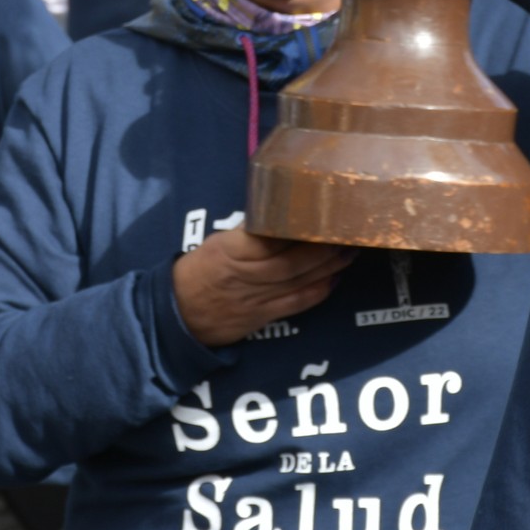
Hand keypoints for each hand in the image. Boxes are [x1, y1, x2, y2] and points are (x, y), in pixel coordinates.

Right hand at [172, 229, 354, 347]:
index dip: (297, 228)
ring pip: (297, 281)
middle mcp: (246, 274)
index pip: (268, 237)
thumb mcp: (217, 243)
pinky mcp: (263, 316)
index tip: (320, 214)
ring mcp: (256, 298)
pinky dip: (318, 291)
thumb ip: (247, 233)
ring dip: (328, 267)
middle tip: (347, 234)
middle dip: (322, 248)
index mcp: (231, 250)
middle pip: (291, 261)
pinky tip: (335, 279)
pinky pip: (295, 304)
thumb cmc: (199, 271)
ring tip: (349, 252)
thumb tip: (279, 213)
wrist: (179, 315)